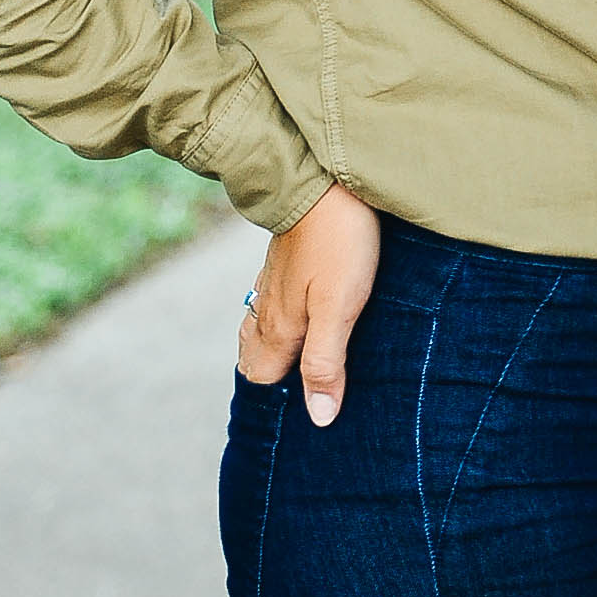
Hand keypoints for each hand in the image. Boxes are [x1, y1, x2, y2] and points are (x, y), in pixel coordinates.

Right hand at [238, 182, 379, 426]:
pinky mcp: (287, 261)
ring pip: (263, 327)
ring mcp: (275, 281)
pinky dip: (284, 319)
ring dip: (278, 348)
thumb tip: (319, 417)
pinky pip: (275, 300)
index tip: (304, 408)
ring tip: (302, 364)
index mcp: (280, 326)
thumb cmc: (340, 243)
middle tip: (302, 392)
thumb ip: (325, 362)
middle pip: (256, 356)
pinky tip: (305, 316)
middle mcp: (269, 307)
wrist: (325, 179)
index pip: (260, 377)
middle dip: (272, 378)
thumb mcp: (339, 308)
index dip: (277, 399)